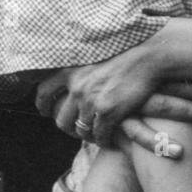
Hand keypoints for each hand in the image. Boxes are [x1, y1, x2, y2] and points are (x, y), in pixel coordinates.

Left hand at [35, 57, 191, 147]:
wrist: (148, 54)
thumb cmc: (125, 50)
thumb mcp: (92, 52)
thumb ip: (78, 64)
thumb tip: (68, 74)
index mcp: (68, 69)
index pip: (43, 92)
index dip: (43, 105)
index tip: (45, 111)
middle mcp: (76, 85)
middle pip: (60, 118)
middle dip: (67, 127)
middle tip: (74, 129)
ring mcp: (91, 100)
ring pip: (80, 129)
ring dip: (86, 135)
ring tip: (93, 135)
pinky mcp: (108, 112)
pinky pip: (99, 135)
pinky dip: (102, 140)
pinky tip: (108, 139)